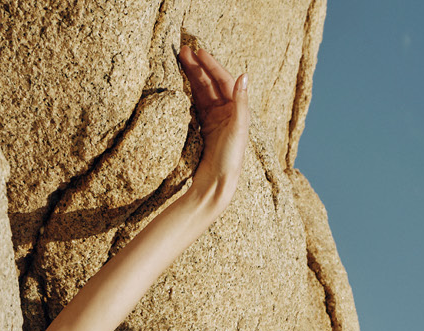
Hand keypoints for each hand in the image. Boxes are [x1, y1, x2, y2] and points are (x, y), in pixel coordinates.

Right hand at [178, 40, 248, 209]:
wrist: (216, 186)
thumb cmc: (230, 160)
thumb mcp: (238, 129)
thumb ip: (241, 102)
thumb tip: (243, 75)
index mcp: (238, 110)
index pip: (223, 80)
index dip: (211, 65)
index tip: (198, 52)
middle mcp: (227, 113)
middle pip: (211, 83)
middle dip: (197, 67)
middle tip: (182, 51)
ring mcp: (215, 121)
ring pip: (201, 92)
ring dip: (191, 77)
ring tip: (179, 61)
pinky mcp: (204, 130)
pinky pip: (195, 105)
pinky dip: (188, 93)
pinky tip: (180, 83)